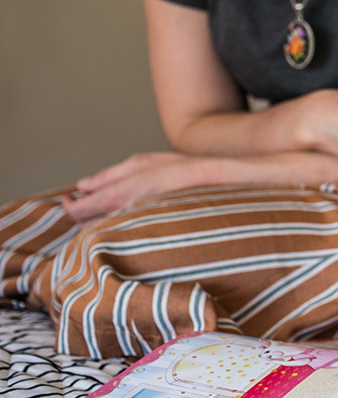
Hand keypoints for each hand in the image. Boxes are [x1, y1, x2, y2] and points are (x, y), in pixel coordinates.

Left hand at [65, 152, 200, 222]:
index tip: (69, 197)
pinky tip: (125, 217)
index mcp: (115, 197)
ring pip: (103, 233)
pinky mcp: (146, 234)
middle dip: (82, 214)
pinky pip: (121, 235)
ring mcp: (134, 228)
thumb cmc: (176, 169)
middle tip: (88, 200)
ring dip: (97, 223)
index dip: (67, 205)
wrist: (210, 184)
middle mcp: (121, 216)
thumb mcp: (139, 162)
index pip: (76, 212)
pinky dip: (115, 228)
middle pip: (85, 226)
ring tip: (106, 209)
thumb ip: (107, 175)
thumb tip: (83, 186)